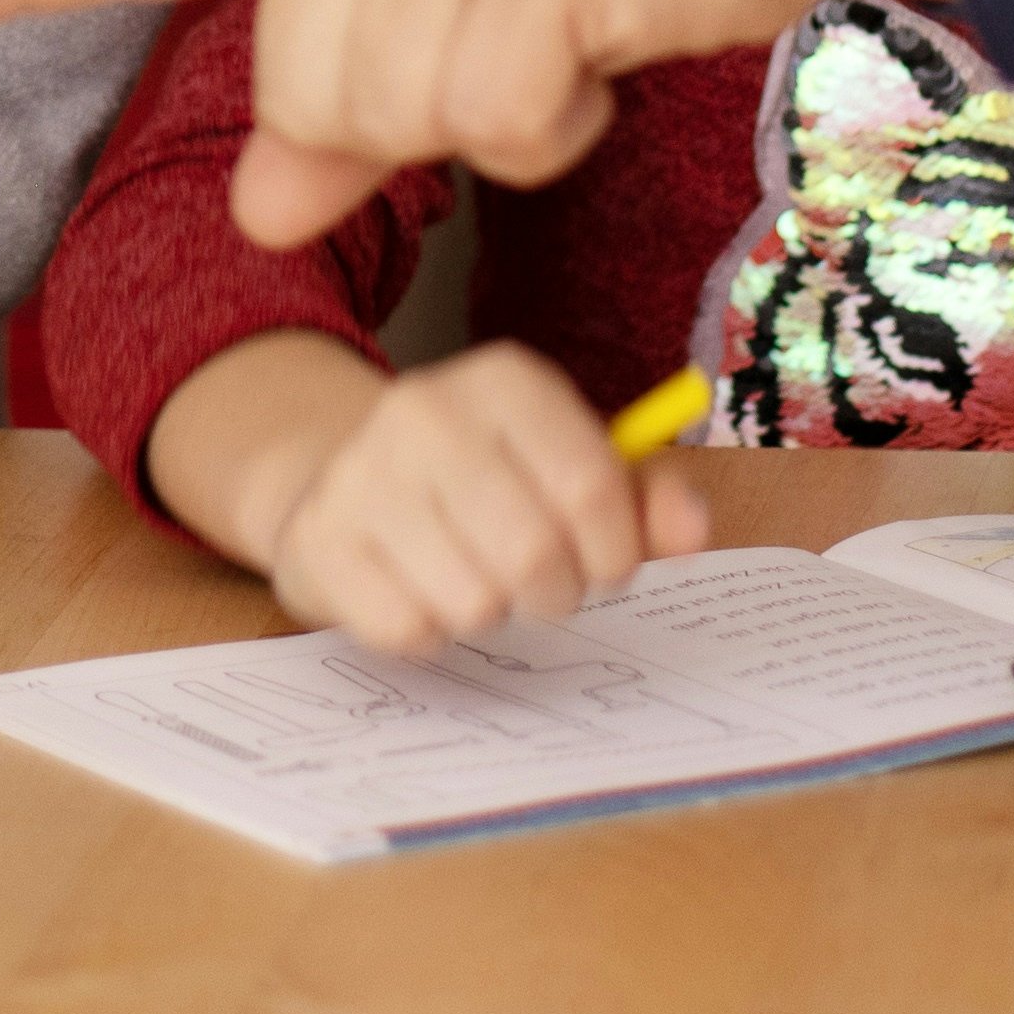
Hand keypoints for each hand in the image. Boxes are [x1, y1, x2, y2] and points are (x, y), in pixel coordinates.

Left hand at [0, 0, 954, 249]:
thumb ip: (346, 99)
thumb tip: (258, 208)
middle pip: (303, 97)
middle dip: (408, 118)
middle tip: (510, 34)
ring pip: (387, 118)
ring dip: (491, 118)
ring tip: (561, 26)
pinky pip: (491, 122)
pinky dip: (554, 123)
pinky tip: (600, 38)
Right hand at [254, 345, 711, 659]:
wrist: (342, 477)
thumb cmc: (485, 479)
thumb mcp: (568, 463)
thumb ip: (643, 498)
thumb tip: (692, 531)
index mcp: (505, 381)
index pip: (593, 485)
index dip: (616, 551)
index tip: (607, 564)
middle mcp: (426, 411)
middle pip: (535, 554)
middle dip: (556, 594)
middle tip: (543, 586)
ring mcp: (363, 474)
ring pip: (473, 602)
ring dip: (490, 612)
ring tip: (475, 578)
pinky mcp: (320, 539)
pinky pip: (408, 630)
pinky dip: (429, 631)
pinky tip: (419, 590)